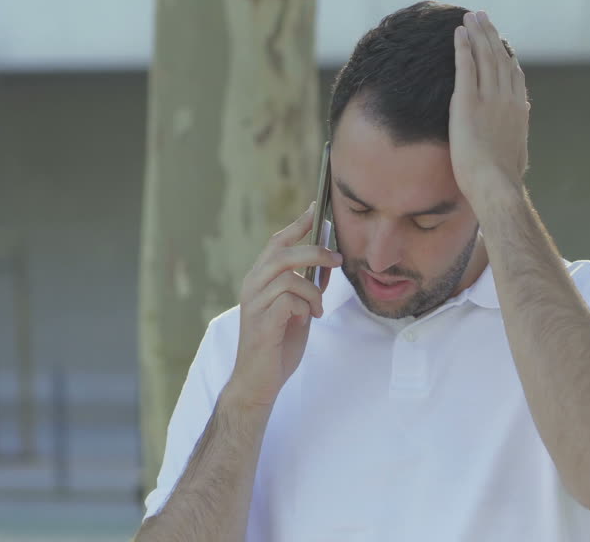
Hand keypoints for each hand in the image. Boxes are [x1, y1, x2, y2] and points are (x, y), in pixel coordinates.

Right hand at [223, 203, 342, 408]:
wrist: (259, 382)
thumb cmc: (277, 345)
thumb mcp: (298, 309)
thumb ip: (307, 286)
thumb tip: (328, 264)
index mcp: (259, 279)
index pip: (277, 242)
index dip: (298, 224)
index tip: (317, 208)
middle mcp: (252, 286)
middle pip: (283, 252)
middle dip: (315, 252)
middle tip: (338, 260)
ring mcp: (254, 303)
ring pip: (289, 277)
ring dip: (312, 293)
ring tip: (316, 311)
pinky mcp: (261, 321)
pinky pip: (289, 300)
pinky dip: (304, 308)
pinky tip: (305, 322)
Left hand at [450, 10, 529, 204]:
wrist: (495, 184)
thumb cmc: (504, 178)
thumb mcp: (518, 154)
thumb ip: (518, 139)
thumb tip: (522, 137)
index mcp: (519, 109)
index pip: (513, 73)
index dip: (505, 53)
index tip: (499, 41)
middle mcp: (507, 98)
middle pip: (499, 57)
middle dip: (490, 34)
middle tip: (482, 16)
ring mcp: (489, 98)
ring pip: (484, 56)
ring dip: (477, 33)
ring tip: (470, 17)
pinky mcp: (468, 102)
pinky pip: (465, 66)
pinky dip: (463, 46)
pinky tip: (458, 33)